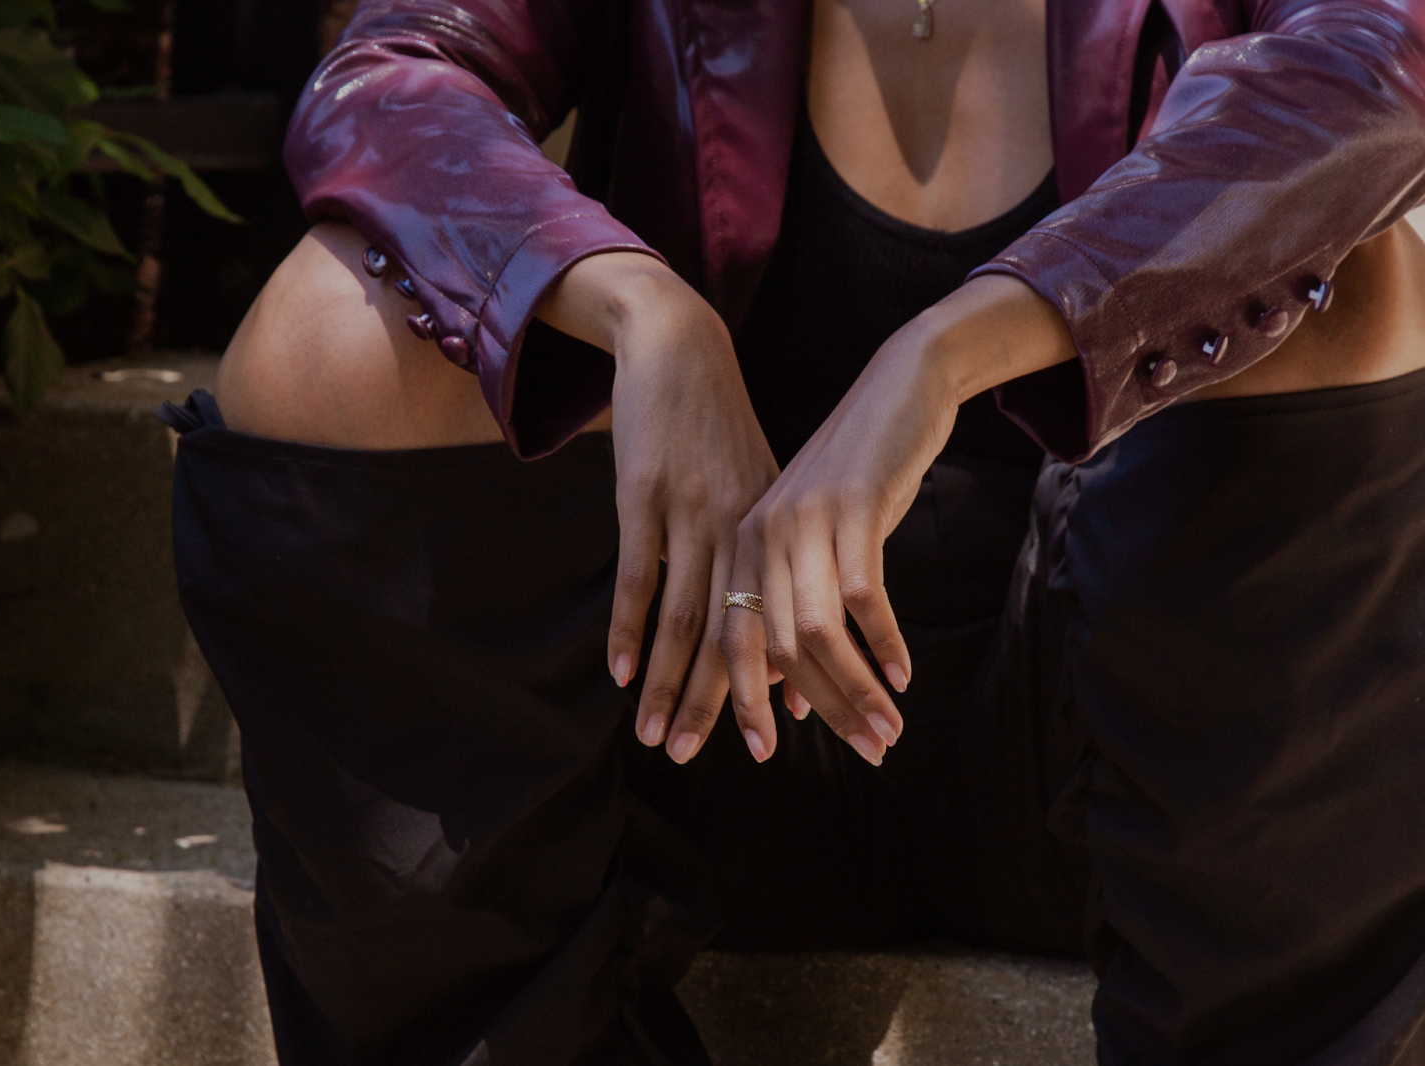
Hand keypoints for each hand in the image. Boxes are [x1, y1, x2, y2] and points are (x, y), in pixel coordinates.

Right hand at [538, 252, 779, 760]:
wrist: (681, 348)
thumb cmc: (720, 429)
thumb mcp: (760, 489)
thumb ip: (772, 560)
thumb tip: (784, 637)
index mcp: (775, 532)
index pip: (790, 625)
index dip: (799, 683)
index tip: (803, 741)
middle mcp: (742, 529)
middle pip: (744, 633)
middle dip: (740, 705)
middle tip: (747, 764)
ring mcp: (691, 513)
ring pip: (688, 618)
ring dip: (673, 686)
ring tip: (660, 742)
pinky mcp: (644, 495)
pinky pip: (637, 576)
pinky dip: (627, 628)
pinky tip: (621, 675)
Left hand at [715, 276, 1075, 764]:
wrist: (898, 385)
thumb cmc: (860, 471)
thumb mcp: (818, 534)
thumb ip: (800, 602)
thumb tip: (797, 687)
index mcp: (744, 545)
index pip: (730, 641)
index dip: (739, 702)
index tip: (760, 753)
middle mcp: (762, 535)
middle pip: (771, 647)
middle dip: (815, 710)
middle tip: (863, 754)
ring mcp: (804, 520)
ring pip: (815, 631)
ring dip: (854, 690)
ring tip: (887, 732)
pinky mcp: (851, 507)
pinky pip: (862, 595)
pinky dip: (883, 642)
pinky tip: (903, 675)